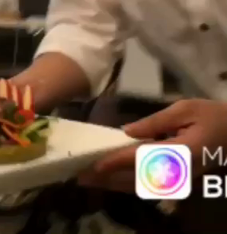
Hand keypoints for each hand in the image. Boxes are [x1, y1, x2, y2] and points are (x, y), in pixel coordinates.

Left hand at [79, 99, 226, 190]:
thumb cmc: (212, 116)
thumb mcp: (184, 109)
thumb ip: (155, 122)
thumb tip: (127, 131)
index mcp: (180, 152)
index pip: (142, 158)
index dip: (117, 162)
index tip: (95, 165)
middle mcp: (177, 170)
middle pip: (137, 178)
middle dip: (108, 178)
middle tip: (81, 176)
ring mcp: (177, 178)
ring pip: (141, 185)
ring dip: (114, 183)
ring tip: (90, 180)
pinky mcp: (176, 178)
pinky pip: (148, 183)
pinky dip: (127, 183)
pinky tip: (111, 179)